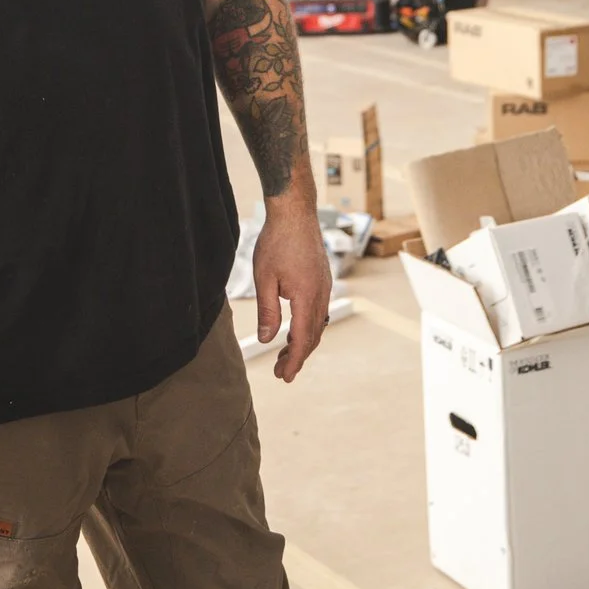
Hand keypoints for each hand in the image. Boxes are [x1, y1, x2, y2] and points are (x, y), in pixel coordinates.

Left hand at [253, 196, 332, 381]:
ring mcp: (324, 286)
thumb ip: (267, 311)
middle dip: (298, 356)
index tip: (285, 377)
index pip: (303, 339)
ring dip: (303, 341)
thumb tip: (267, 339)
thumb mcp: (264, 278)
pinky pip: (318, 310)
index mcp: (307, 296)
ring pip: (317, 323)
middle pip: (313, 335)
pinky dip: (307, 326)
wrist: (295, 211)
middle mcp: (321, 294)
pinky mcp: (322, 279)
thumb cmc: (277, 241)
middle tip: (280, 372)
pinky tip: (294, 329)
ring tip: (284, 354)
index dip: (294, 360)